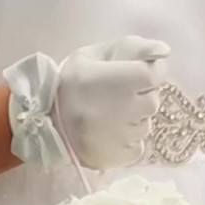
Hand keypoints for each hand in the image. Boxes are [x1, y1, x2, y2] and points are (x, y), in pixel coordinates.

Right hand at [5, 36, 170, 169]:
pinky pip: (136, 146)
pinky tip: (107, 133)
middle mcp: (130, 109)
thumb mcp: (91, 55)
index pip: (158, 73)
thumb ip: (129, 48)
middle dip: (140, 95)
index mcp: (124, 80)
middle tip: (115, 95)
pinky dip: (126, 140)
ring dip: (132, 118)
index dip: (150, 71)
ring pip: (144, 124)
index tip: (136, 73)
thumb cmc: (67, 84)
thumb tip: (164, 51)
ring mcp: (127, 135)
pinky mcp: (122, 156)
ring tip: (106, 116)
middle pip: (152, 100)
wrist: (40, 121)